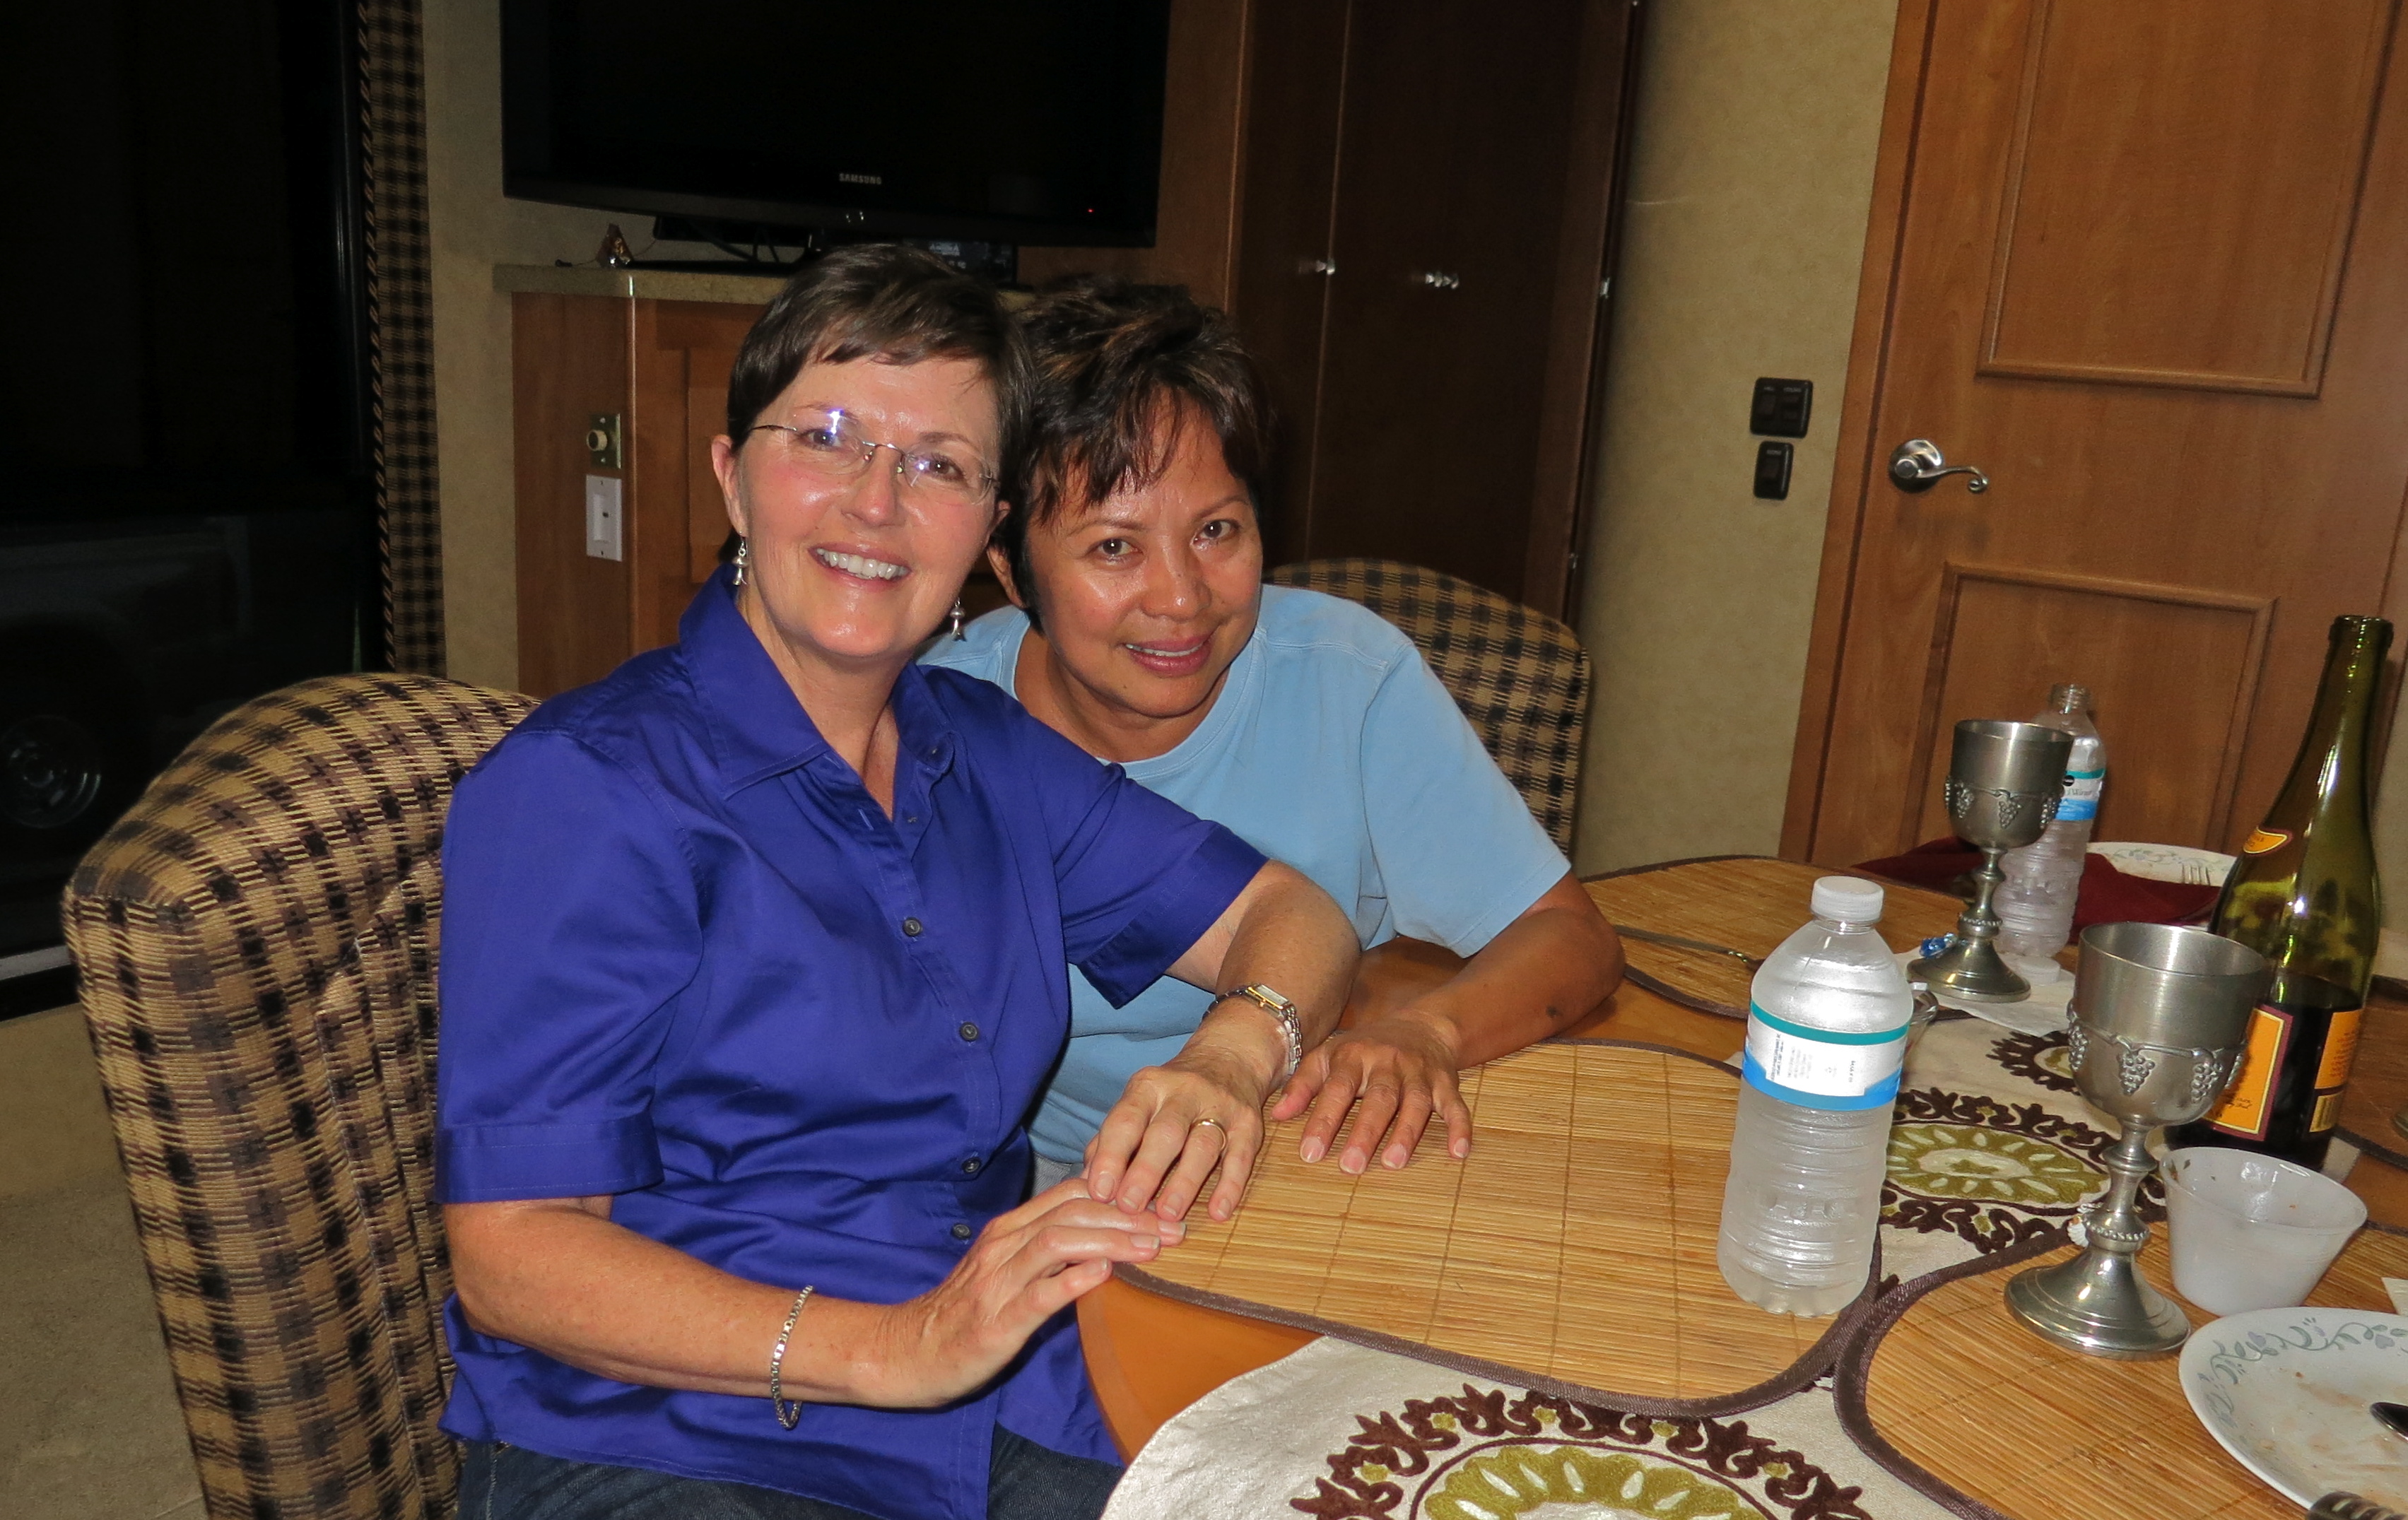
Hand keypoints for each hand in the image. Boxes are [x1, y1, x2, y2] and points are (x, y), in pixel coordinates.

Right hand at [871, 1178, 1176, 1407]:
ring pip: (1058, 1242)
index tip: (1164, 1204)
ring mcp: (998, 1281)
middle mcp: (1005, 1245)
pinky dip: (1073, 1281)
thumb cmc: (966, 1312)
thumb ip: (1046, 1247)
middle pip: (1073, 1212)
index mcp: (1011, 1229)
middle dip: (1129, 1216)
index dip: (1121, 1193)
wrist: (908, 1351)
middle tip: (1174, 1228)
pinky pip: (1038, 1294)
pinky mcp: (996, 1321)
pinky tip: (1104, 1275)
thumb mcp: (1006, 1268)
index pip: (1072, 1193)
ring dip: (1110, 1240)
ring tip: (1152, 1248)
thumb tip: (1104, 1234)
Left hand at [1085, 1019, 1280, 1223]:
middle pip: (1164, 1132)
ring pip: (1202, 1145)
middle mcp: (1183, 1092)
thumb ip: (1110, 1141)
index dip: (1111, 1155)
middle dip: (1145, 1171)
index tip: (1099, 1191)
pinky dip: (1231, 1185)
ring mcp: (1219, 1106)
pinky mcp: (1249, 1123)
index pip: (1126, 1120)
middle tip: (1130, 1207)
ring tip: (1168, 1215)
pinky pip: (1241, 1155)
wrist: (1229, 1056)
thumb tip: (1085, 1184)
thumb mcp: (1137, 1103)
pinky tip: (1218, 1212)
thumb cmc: (1169, 1094)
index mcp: (1147, 1087)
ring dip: (1185, 1182)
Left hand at [1272, 1010, 1471, 1173]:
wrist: (1423, 1025)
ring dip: (1407, 1133)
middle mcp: (1388, 1063)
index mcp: (1354, 1056)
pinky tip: (1459, 1152)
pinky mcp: (1447, 1083)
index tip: (1310, 1153)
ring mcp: (1420, 1073)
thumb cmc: (1365, 1048)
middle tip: (1351, 1166)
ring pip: (1415, 1103)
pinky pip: (1456, 1106)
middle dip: (1365, 1132)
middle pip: (1378, 1098)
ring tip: (1394, 1163)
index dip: (1323, 1120)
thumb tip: (1277, 1116)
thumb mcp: (1330, 1055)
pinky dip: (1460, 1127)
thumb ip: (1303, 1084)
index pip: (1336, 1088)